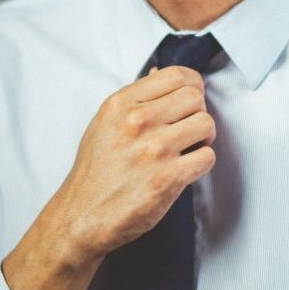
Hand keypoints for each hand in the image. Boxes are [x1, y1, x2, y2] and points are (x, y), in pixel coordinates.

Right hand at [1, 65, 215, 289]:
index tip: (191, 97)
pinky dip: (201, 162)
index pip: (175, 75)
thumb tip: (159, 73)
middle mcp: (138, 122)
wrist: (81, 216)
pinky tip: (186, 168)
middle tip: (188, 127)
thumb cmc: (95, 170)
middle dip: (198, 111)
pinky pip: (207, 157)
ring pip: (206, 124)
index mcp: (122, 103)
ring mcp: (154, 150)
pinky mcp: (167, 179)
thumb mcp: (105, 122)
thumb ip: (135, 97)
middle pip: (195, 97)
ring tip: (189, 147)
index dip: (191, 84)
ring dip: (203, 137)